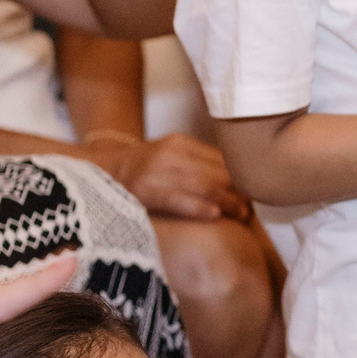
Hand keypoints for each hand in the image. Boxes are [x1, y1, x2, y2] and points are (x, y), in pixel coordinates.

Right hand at [85, 131, 249, 220]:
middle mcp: (170, 153)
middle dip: (238, 191)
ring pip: (203, 185)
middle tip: (252, 208)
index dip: (241, 176)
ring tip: (242, 214)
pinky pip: (177, 200)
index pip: (220, 159)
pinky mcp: (145, 191)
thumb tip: (240, 180)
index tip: (256, 190)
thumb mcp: (171, 155)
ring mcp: (157, 171)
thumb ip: (200, 162)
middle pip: (216, 172)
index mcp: (180, 143)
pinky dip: (198, 207)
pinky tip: (215, 214)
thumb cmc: (144, 168)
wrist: (100, 171)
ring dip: (227, 202)